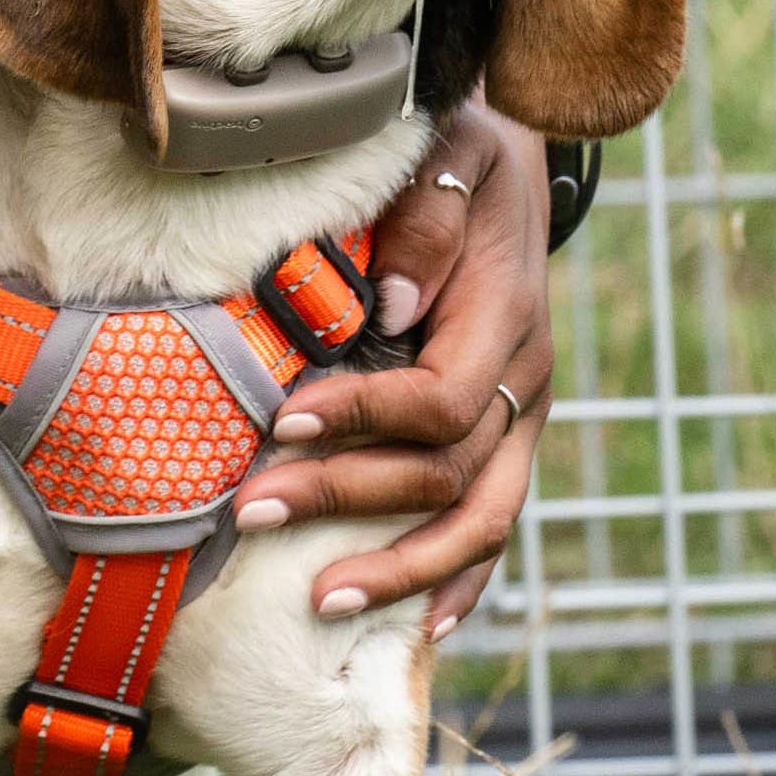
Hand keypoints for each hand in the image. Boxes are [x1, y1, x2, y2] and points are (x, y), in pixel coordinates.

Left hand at [235, 105, 553, 640]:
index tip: (282, 419)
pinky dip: (462, 579)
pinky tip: (422, 625)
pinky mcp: (509, 439)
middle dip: (347, 499)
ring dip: (402, 569)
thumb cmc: (454, 152)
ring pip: (481, 520)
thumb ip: (426, 220)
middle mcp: (524, 379)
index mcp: (506, 314)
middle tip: (250, 511)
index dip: (364, 417)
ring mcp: (523, 418)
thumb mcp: (449, 151)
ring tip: (321, 601)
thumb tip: (396, 305)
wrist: (502, 160)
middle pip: (448, 472)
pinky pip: (496, 523)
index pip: (441, 398)